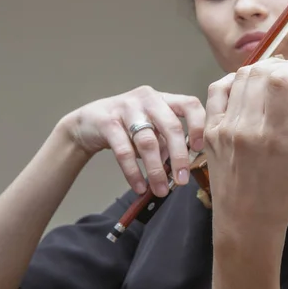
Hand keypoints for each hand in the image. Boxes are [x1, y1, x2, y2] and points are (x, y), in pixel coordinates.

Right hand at [60, 85, 204, 195]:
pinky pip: (124, 151)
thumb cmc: (128, 126)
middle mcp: (148, 99)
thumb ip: (168, 143)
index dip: (198, 126)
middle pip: (171, 126)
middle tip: (182, 180)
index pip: (190, 104)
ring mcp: (127, 108)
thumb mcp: (152, 129)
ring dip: (156, 170)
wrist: (88, 122)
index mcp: (164, 99)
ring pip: (148, 142)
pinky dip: (133, 172)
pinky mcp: (108, 122)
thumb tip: (183, 167)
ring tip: (161, 189)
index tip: (199, 149)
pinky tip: (139, 187)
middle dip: (179, 157)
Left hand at [203, 58, 287, 233]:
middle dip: (281, 68)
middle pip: (259, 72)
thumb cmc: (280, 200)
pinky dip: (233, 81)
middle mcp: (244, 127)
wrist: (244, 223)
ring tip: (273, 84)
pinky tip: (247, 87)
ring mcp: (223, 128)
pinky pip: (217, 92)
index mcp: (272, 135)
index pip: (278, 78)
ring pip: (239, 78)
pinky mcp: (211, 132)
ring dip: (260, 72)